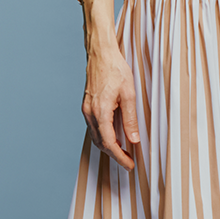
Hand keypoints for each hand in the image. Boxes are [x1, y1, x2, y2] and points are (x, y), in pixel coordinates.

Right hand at [76, 0, 139, 170]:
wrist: (100, 52)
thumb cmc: (115, 69)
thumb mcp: (129, 94)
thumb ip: (130, 118)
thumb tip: (133, 140)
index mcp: (100, 112)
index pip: (109, 143)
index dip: (120, 157)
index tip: (130, 166)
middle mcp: (90, 113)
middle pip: (100, 143)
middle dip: (114, 155)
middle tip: (129, 163)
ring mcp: (86, 110)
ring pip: (96, 136)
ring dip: (109, 147)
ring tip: (124, 152)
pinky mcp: (87, 106)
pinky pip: (94, 128)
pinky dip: (104, 136)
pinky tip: (114, 136)